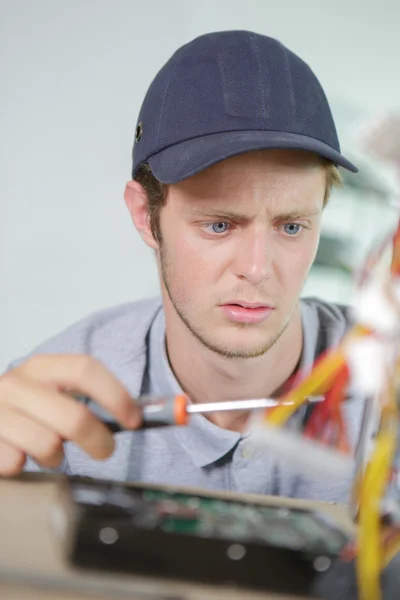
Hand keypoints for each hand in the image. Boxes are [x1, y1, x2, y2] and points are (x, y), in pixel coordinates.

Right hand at [0, 354, 140, 475]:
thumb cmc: (26, 411)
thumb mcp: (52, 393)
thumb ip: (85, 399)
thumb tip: (138, 415)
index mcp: (41, 367)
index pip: (85, 369)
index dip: (116, 395)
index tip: (134, 419)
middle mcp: (16, 384)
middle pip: (74, 416)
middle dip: (98, 440)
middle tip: (104, 450)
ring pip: (48, 445)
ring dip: (55, 457)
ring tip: (50, 451)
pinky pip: (16, 463)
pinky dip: (23, 467)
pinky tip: (21, 455)